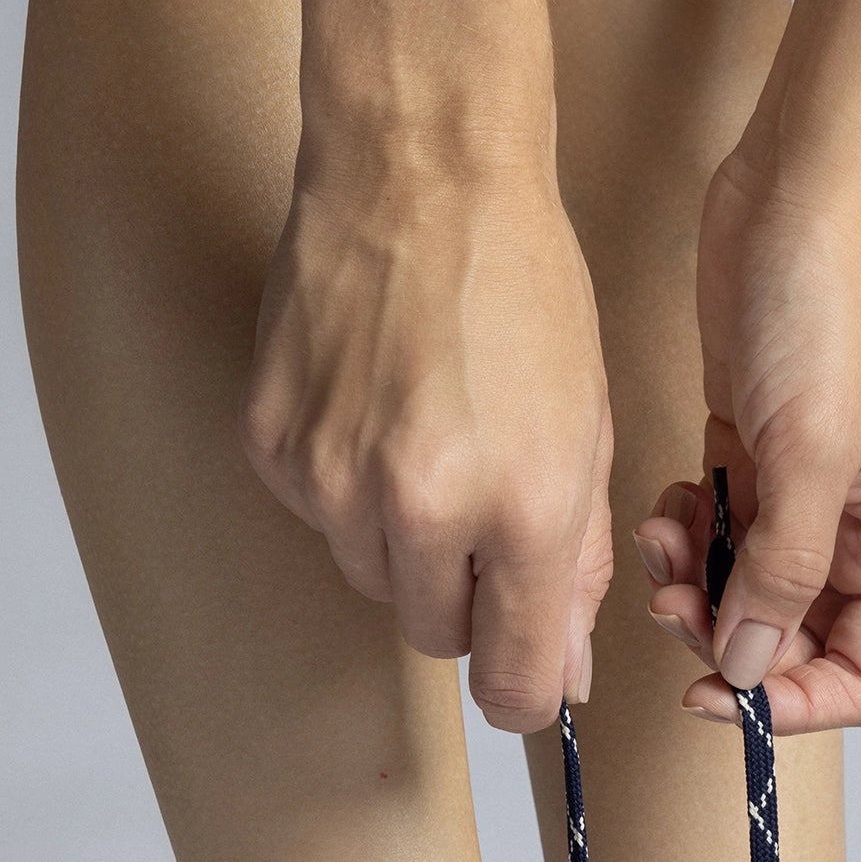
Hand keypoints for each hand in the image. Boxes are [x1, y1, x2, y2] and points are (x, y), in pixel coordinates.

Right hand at [240, 146, 612, 731]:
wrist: (418, 170)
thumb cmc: (522, 286)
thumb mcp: (589, 429)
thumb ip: (576, 563)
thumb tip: (560, 674)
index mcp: (522, 509)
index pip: (511, 680)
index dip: (524, 691)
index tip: (526, 679)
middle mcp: (419, 508)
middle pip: (435, 637)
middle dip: (466, 599)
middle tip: (486, 510)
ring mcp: (332, 478)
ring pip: (371, 579)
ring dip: (405, 541)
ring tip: (430, 437)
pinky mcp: (271, 445)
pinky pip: (316, 517)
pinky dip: (348, 485)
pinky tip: (374, 406)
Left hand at [635, 150, 860, 733]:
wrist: (800, 194)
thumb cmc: (829, 308)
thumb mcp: (807, 458)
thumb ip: (781, 575)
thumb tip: (752, 669)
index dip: (795, 703)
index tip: (719, 692)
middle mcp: (859, 530)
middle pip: (793, 643)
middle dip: (727, 637)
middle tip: (672, 604)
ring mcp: (804, 494)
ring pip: (744, 592)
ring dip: (696, 585)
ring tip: (661, 541)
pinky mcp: (755, 455)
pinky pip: (716, 534)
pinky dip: (686, 534)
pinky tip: (667, 500)